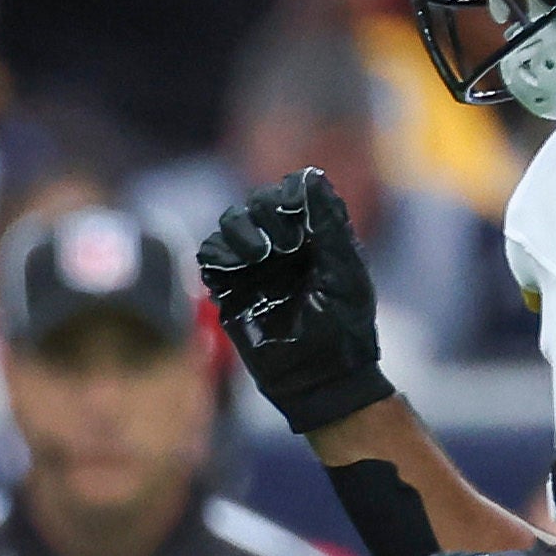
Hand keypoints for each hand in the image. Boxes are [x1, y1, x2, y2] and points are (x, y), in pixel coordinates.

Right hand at [197, 168, 395, 433]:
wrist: (322, 379)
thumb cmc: (345, 327)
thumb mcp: (344, 270)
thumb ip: (328, 223)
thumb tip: (312, 175)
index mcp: (312, 238)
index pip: (289, 196)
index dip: (288, 197)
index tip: (299, 218)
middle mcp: (281, 248)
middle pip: (256, 205)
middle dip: (265, 212)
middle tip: (284, 241)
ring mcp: (253, 270)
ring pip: (230, 226)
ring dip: (241, 230)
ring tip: (261, 254)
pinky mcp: (230, 291)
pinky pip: (210, 258)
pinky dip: (219, 254)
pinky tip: (241, 268)